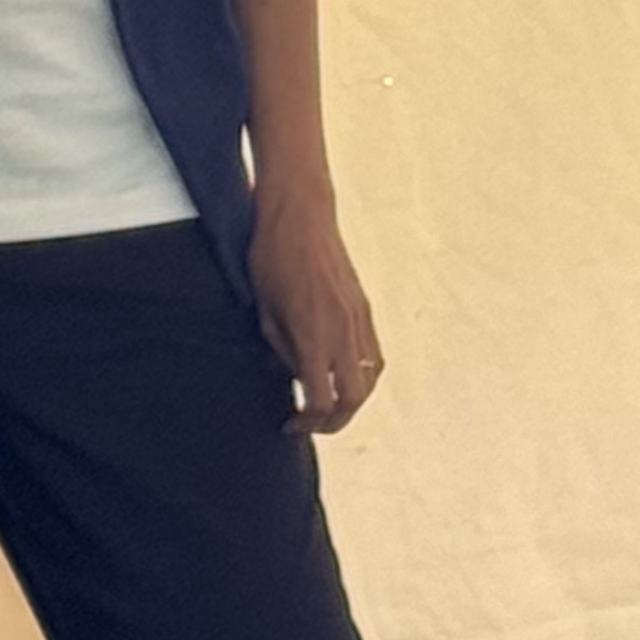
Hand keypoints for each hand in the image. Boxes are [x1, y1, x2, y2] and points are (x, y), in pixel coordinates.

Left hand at [250, 188, 384, 432]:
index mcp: (314, 335)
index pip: (321, 401)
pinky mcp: (363, 307)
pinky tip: (343, 375)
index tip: (289, 424)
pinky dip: (363, 375)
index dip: (306, 423)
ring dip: (351, 400)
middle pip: (353, 399)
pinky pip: (375, 354)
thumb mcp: (265, 311)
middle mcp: (342, 330)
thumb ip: (282, 351)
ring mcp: (358, 318)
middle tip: (310, 424)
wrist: (300, 215)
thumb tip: (293, 379)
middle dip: (333, 422)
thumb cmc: (272, 259)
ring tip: (327, 403)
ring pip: (370, 379)